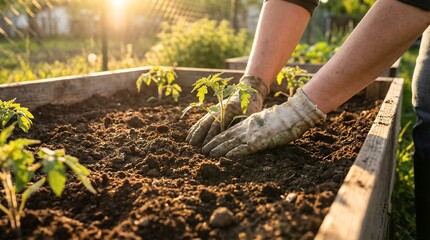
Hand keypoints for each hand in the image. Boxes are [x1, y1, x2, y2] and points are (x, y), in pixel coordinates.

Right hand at [186, 75, 269, 144]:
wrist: (247, 90)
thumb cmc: (250, 105)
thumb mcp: (249, 115)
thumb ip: (238, 124)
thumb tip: (230, 137)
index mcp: (228, 110)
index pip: (217, 125)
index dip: (210, 136)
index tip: (205, 146)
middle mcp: (219, 109)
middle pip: (206, 123)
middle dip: (199, 135)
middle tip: (192, 145)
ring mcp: (214, 109)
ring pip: (203, 121)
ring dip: (195, 131)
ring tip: (188, 141)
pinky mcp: (213, 110)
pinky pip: (202, 119)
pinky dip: (196, 127)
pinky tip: (190, 133)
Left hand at [202, 88, 325, 156]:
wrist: (292, 113)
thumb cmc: (283, 117)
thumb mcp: (265, 120)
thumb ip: (256, 126)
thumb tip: (252, 132)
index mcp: (248, 123)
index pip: (229, 131)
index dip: (218, 138)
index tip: (209, 142)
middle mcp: (247, 128)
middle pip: (226, 136)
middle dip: (213, 143)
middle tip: (202, 150)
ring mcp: (253, 134)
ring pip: (232, 142)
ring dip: (220, 149)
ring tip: (209, 154)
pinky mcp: (260, 141)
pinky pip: (245, 148)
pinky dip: (235, 152)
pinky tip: (227, 157)